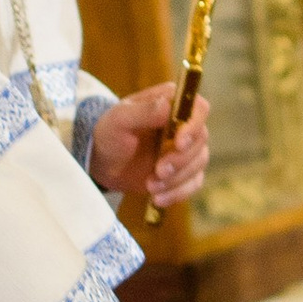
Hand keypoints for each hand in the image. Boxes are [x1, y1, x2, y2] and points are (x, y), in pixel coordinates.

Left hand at [89, 83, 209, 210]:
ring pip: (199, 163)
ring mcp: (185, 148)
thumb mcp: (120, 119)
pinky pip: (193, 183)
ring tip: (150, 186)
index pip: (199, 108)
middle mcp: (184, 123)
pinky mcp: (184, 171)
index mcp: (171, 103)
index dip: (193, 126)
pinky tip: (158, 199)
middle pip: (201, 139)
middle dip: (180, 159)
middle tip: (158, 170)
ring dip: (176, 179)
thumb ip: (144, 111)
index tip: (178, 143)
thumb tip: (167, 106)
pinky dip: (177, 193)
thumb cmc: (109, 133)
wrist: (102, 162)